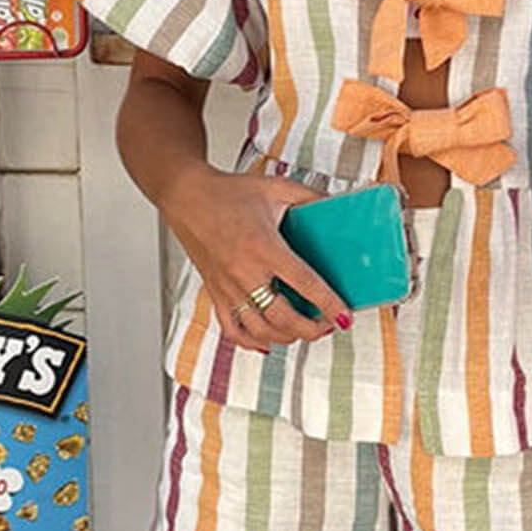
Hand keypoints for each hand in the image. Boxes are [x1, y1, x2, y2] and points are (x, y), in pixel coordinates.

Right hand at [160, 163, 353, 354]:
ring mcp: (228, 287)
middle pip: (283, 317)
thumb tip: (336, 204)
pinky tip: (268, 342)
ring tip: (305, 332)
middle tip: (329, 326)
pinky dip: (251, 342)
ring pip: (260, 330)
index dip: (328, 303)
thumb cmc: (228, 192)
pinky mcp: (215, 293)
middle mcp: (244, 272)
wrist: (186, 196)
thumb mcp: (276, 187)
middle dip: (312, 329)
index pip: (304, 283)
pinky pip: (232, 330)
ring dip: (287, 337)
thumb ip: (309, 197)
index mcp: (263, 246)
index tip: (344, 315)